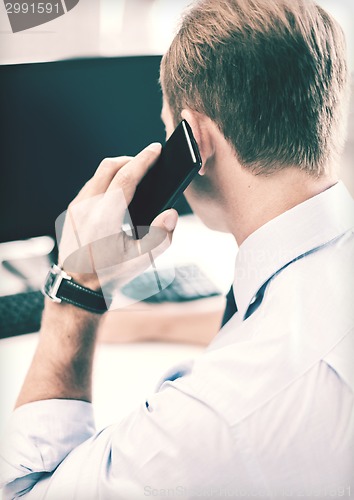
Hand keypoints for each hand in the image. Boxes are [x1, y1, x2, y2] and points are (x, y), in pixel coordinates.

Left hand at [57, 143, 177, 290]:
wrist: (77, 287)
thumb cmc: (110, 275)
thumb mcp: (141, 262)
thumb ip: (161, 237)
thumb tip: (170, 214)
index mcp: (105, 217)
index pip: (126, 177)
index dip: (144, 160)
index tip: (156, 150)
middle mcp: (87, 208)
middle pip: (109, 167)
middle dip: (131, 160)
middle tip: (148, 163)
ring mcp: (77, 208)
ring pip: (98, 174)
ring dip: (118, 170)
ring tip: (136, 177)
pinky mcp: (72, 211)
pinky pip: (91, 185)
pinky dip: (106, 181)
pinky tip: (118, 193)